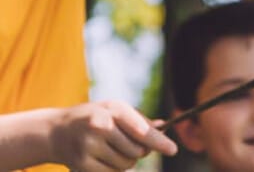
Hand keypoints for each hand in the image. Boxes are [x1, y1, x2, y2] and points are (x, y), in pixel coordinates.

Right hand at [49, 101, 176, 170]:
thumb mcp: (115, 110)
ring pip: (126, 164)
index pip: (140, 129)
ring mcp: (89, 146)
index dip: (158, 141)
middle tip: (133, 145)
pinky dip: (114, 169)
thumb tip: (162, 126)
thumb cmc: (95, 117)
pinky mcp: (81, 164)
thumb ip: (139, 119)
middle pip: (136, 151)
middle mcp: (100, 127)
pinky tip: (104, 157)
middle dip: (141, 151)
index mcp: (112, 109)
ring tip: (115, 149)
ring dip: (127, 161)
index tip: (173, 150)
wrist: (57, 131)